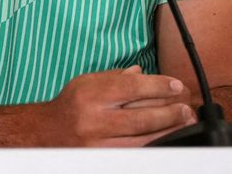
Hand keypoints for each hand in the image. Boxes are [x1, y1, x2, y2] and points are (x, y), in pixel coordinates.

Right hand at [40, 65, 196, 146]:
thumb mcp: (87, 82)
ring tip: (183, 123)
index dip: (159, 86)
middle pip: (141, 116)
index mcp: (91, 94)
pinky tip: (166, 139)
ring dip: (167, 131)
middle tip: (186, 108)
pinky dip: (153, 145)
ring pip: (142, 139)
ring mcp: (98, 143)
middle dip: (169, 112)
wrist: (45, 133)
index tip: (176, 86)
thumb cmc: (70, 105)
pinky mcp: (101, 158)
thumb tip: (143, 74)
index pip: (132, 87)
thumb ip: (115, 78)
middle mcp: (94, 119)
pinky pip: (134, 153)